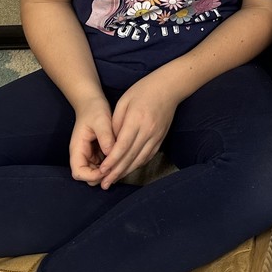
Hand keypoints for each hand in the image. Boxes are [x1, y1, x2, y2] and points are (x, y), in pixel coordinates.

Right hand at [69, 98, 115, 185]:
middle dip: (102, 176)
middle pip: (88, 177)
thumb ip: (105, 137)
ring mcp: (89, 156)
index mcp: (77, 149)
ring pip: (97, 174)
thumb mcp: (101, 121)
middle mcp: (82, 156)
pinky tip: (122, 158)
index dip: (92, 175)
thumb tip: (112, 153)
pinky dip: (112, 165)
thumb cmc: (94, 110)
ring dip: (109, 172)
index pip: (78, 173)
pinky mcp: (97, 154)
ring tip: (122, 162)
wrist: (93, 103)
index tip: (108, 169)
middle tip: (118, 166)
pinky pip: (104, 166)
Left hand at [98, 74, 181, 189]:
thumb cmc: (143, 91)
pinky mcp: (161, 138)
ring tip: (114, 180)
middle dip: (116, 172)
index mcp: (137, 120)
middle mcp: (148, 131)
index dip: (112, 160)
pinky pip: (148, 155)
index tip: (102, 171)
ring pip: (140, 159)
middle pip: (131, 156)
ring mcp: (157, 136)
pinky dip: (137, 165)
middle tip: (105, 184)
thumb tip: (108, 144)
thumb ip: (115, 123)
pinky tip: (128, 170)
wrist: (169, 87)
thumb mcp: (124, 102)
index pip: (123, 146)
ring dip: (126, 171)